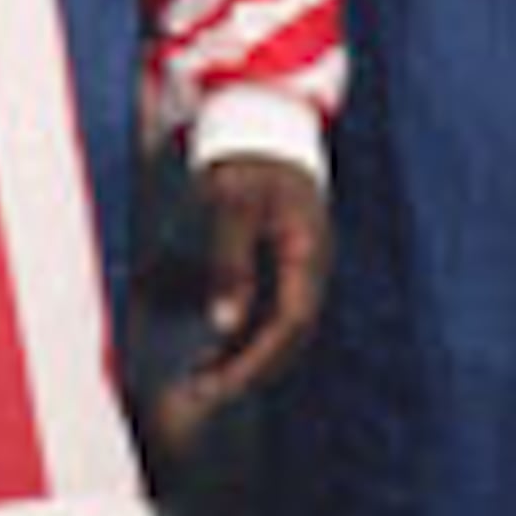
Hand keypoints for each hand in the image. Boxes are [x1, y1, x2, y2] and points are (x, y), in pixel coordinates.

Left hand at [158, 153, 330, 443]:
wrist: (264, 123)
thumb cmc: (245, 159)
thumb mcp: (232, 204)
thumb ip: (230, 262)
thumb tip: (226, 325)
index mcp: (306, 252)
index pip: (290, 324)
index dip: (257, 359)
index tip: (221, 382)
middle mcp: (312, 267)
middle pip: (290, 336)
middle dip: (250, 369)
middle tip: (203, 392)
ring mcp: (303, 267)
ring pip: (283, 329)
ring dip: (248, 357)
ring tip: (204, 379)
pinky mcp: (289, 264)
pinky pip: (275, 312)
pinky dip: (248, 333)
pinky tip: (217, 345)